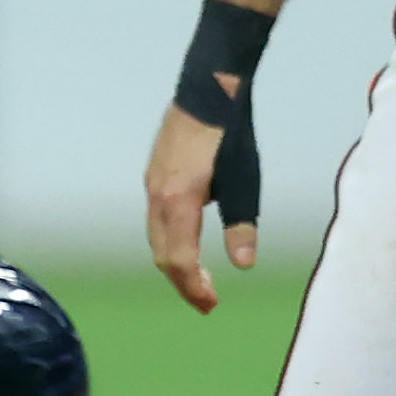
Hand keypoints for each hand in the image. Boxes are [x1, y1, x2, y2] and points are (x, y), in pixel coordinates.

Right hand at [143, 84, 257, 314]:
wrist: (207, 90)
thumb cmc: (230, 135)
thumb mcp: (244, 182)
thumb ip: (241, 224)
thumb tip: (244, 264)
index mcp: (179, 201)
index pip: (180, 259)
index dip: (194, 286)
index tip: (212, 304)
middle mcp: (157, 196)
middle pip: (163, 254)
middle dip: (183, 282)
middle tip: (207, 301)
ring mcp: (151, 185)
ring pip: (156, 238)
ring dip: (176, 263)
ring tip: (200, 278)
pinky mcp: (154, 175)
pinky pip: (156, 221)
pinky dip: (170, 242)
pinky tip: (188, 242)